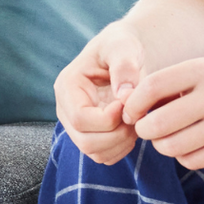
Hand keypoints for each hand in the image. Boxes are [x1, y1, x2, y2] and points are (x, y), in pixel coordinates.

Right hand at [55, 25, 148, 164]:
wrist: (123, 54)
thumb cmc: (121, 46)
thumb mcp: (123, 47)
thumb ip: (124, 67)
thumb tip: (125, 97)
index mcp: (67, 86)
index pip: (80, 118)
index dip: (109, 119)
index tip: (129, 104)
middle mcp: (66, 109)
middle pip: (85, 141)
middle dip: (117, 134)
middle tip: (136, 116)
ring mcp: (76, 126)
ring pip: (95, 153)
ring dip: (121, 142)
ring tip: (136, 120)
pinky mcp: (89, 135)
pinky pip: (103, 156)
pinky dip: (122, 148)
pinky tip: (132, 128)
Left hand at [123, 53, 203, 170]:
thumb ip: (172, 83)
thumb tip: (131, 107)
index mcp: (202, 70)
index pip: (152, 88)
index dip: (133, 104)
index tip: (130, 111)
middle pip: (157, 123)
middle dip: (143, 129)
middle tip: (145, 127)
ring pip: (171, 147)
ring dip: (161, 145)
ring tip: (166, 137)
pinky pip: (191, 161)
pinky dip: (182, 156)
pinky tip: (187, 145)